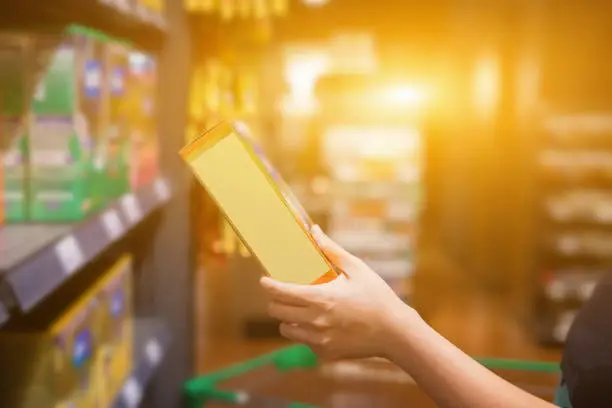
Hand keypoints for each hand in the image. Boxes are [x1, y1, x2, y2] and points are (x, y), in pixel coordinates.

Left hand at [260, 225, 415, 360]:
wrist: (395, 332)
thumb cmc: (377, 296)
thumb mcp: (357, 269)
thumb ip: (331, 251)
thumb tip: (314, 231)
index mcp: (321, 298)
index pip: (281, 292)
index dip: (268, 285)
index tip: (264, 280)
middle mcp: (316, 321)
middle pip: (277, 312)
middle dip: (276, 300)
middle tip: (283, 293)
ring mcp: (319, 340)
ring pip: (286, 330)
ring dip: (288, 319)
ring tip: (301, 310)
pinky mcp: (325, 353)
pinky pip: (304, 342)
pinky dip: (305, 333)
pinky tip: (320, 324)